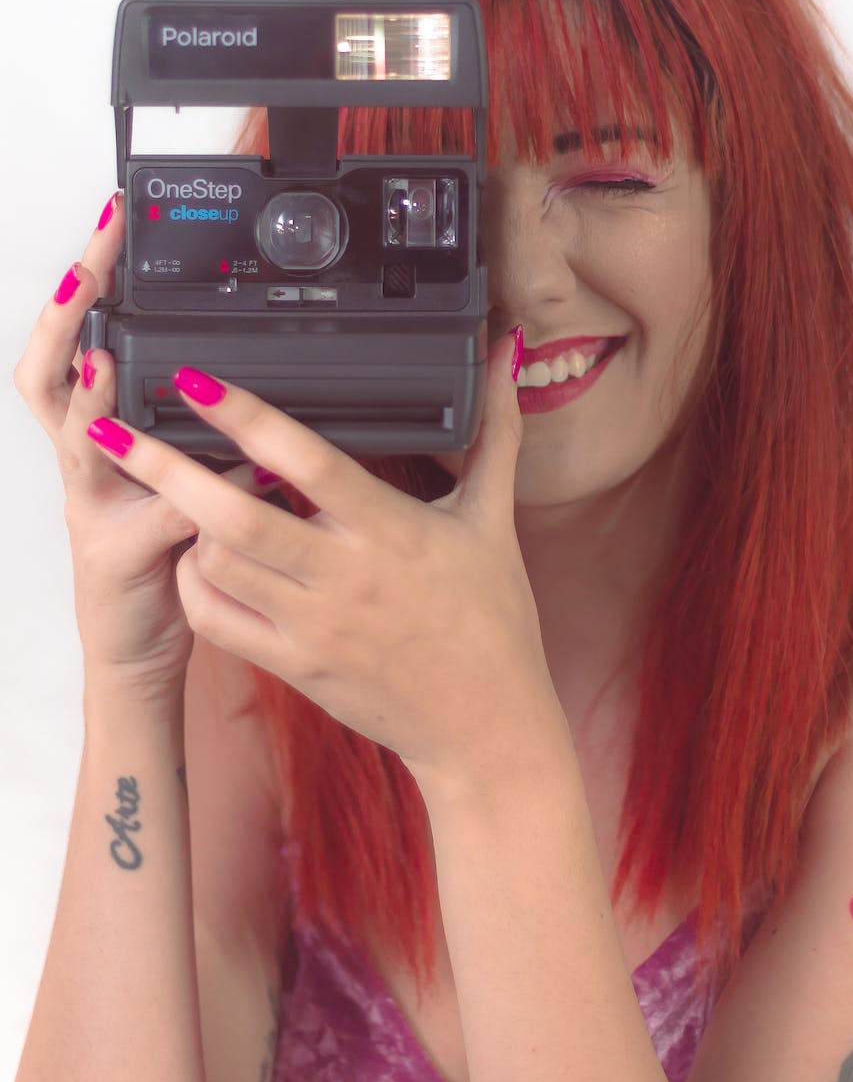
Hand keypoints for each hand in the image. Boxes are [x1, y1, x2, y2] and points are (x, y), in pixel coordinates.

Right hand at [12, 192, 285, 698]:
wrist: (143, 651)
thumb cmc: (166, 557)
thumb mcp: (183, 476)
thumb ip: (203, 432)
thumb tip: (244, 383)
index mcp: (99, 438)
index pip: (74, 345)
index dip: (81, 289)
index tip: (108, 230)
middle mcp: (83, 465)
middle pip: (47, 372)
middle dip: (65, 314)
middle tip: (87, 263)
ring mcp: (90, 509)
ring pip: (73, 441)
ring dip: (88, 398)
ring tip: (104, 357)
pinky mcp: (114, 557)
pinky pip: (144, 519)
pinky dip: (174, 496)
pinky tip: (208, 479)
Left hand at [83, 330, 564, 784]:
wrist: (486, 725)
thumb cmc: (493, 618)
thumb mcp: (494, 519)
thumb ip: (496, 432)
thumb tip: (506, 356)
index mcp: (390, 529)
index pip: (305, 460)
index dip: (244, 416)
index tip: (194, 381)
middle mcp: (343, 576)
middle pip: (233, 515)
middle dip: (164, 467)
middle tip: (116, 425)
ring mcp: (312, 626)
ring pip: (216, 564)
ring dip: (185, 522)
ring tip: (173, 486)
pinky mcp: (293, 665)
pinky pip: (217, 621)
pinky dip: (195, 583)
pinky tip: (200, 556)